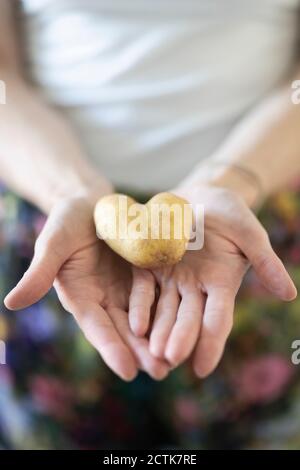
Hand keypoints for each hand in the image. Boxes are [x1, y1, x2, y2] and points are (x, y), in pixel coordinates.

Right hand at [4, 196, 168, 380]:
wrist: (93, 203)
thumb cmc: (68, 220)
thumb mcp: (54, 242)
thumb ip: (39, 272)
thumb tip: (11, 303)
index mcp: (80, 296)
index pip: (97, 326)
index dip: (111, 348)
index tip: (128, 371)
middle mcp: (104, 298)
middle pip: (123, 329)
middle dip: (141, 352)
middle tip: (161, 372)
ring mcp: (126, 288)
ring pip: (144, 318)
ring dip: (159, 338)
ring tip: (177, 359)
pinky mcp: (144, 275)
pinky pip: (159, 294)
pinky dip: (170, 310)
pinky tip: (187, 323)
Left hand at [128, 186, 296, 377]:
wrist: (201, 196)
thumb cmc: (230, 215)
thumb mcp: (250, 234)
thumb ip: (265, 262)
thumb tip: (289, 295)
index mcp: (221, 284)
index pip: (217, 319)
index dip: (211, 343)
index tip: (202, 368)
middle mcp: (195, 287)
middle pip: (188, 318)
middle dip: (180, 339)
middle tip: (169, 359)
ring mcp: (171, 278)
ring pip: (164, 310)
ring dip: (158, 331)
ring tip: (150, 353)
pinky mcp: (149, 265)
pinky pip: (143, 288)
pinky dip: (140, 305)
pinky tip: (135, 325)